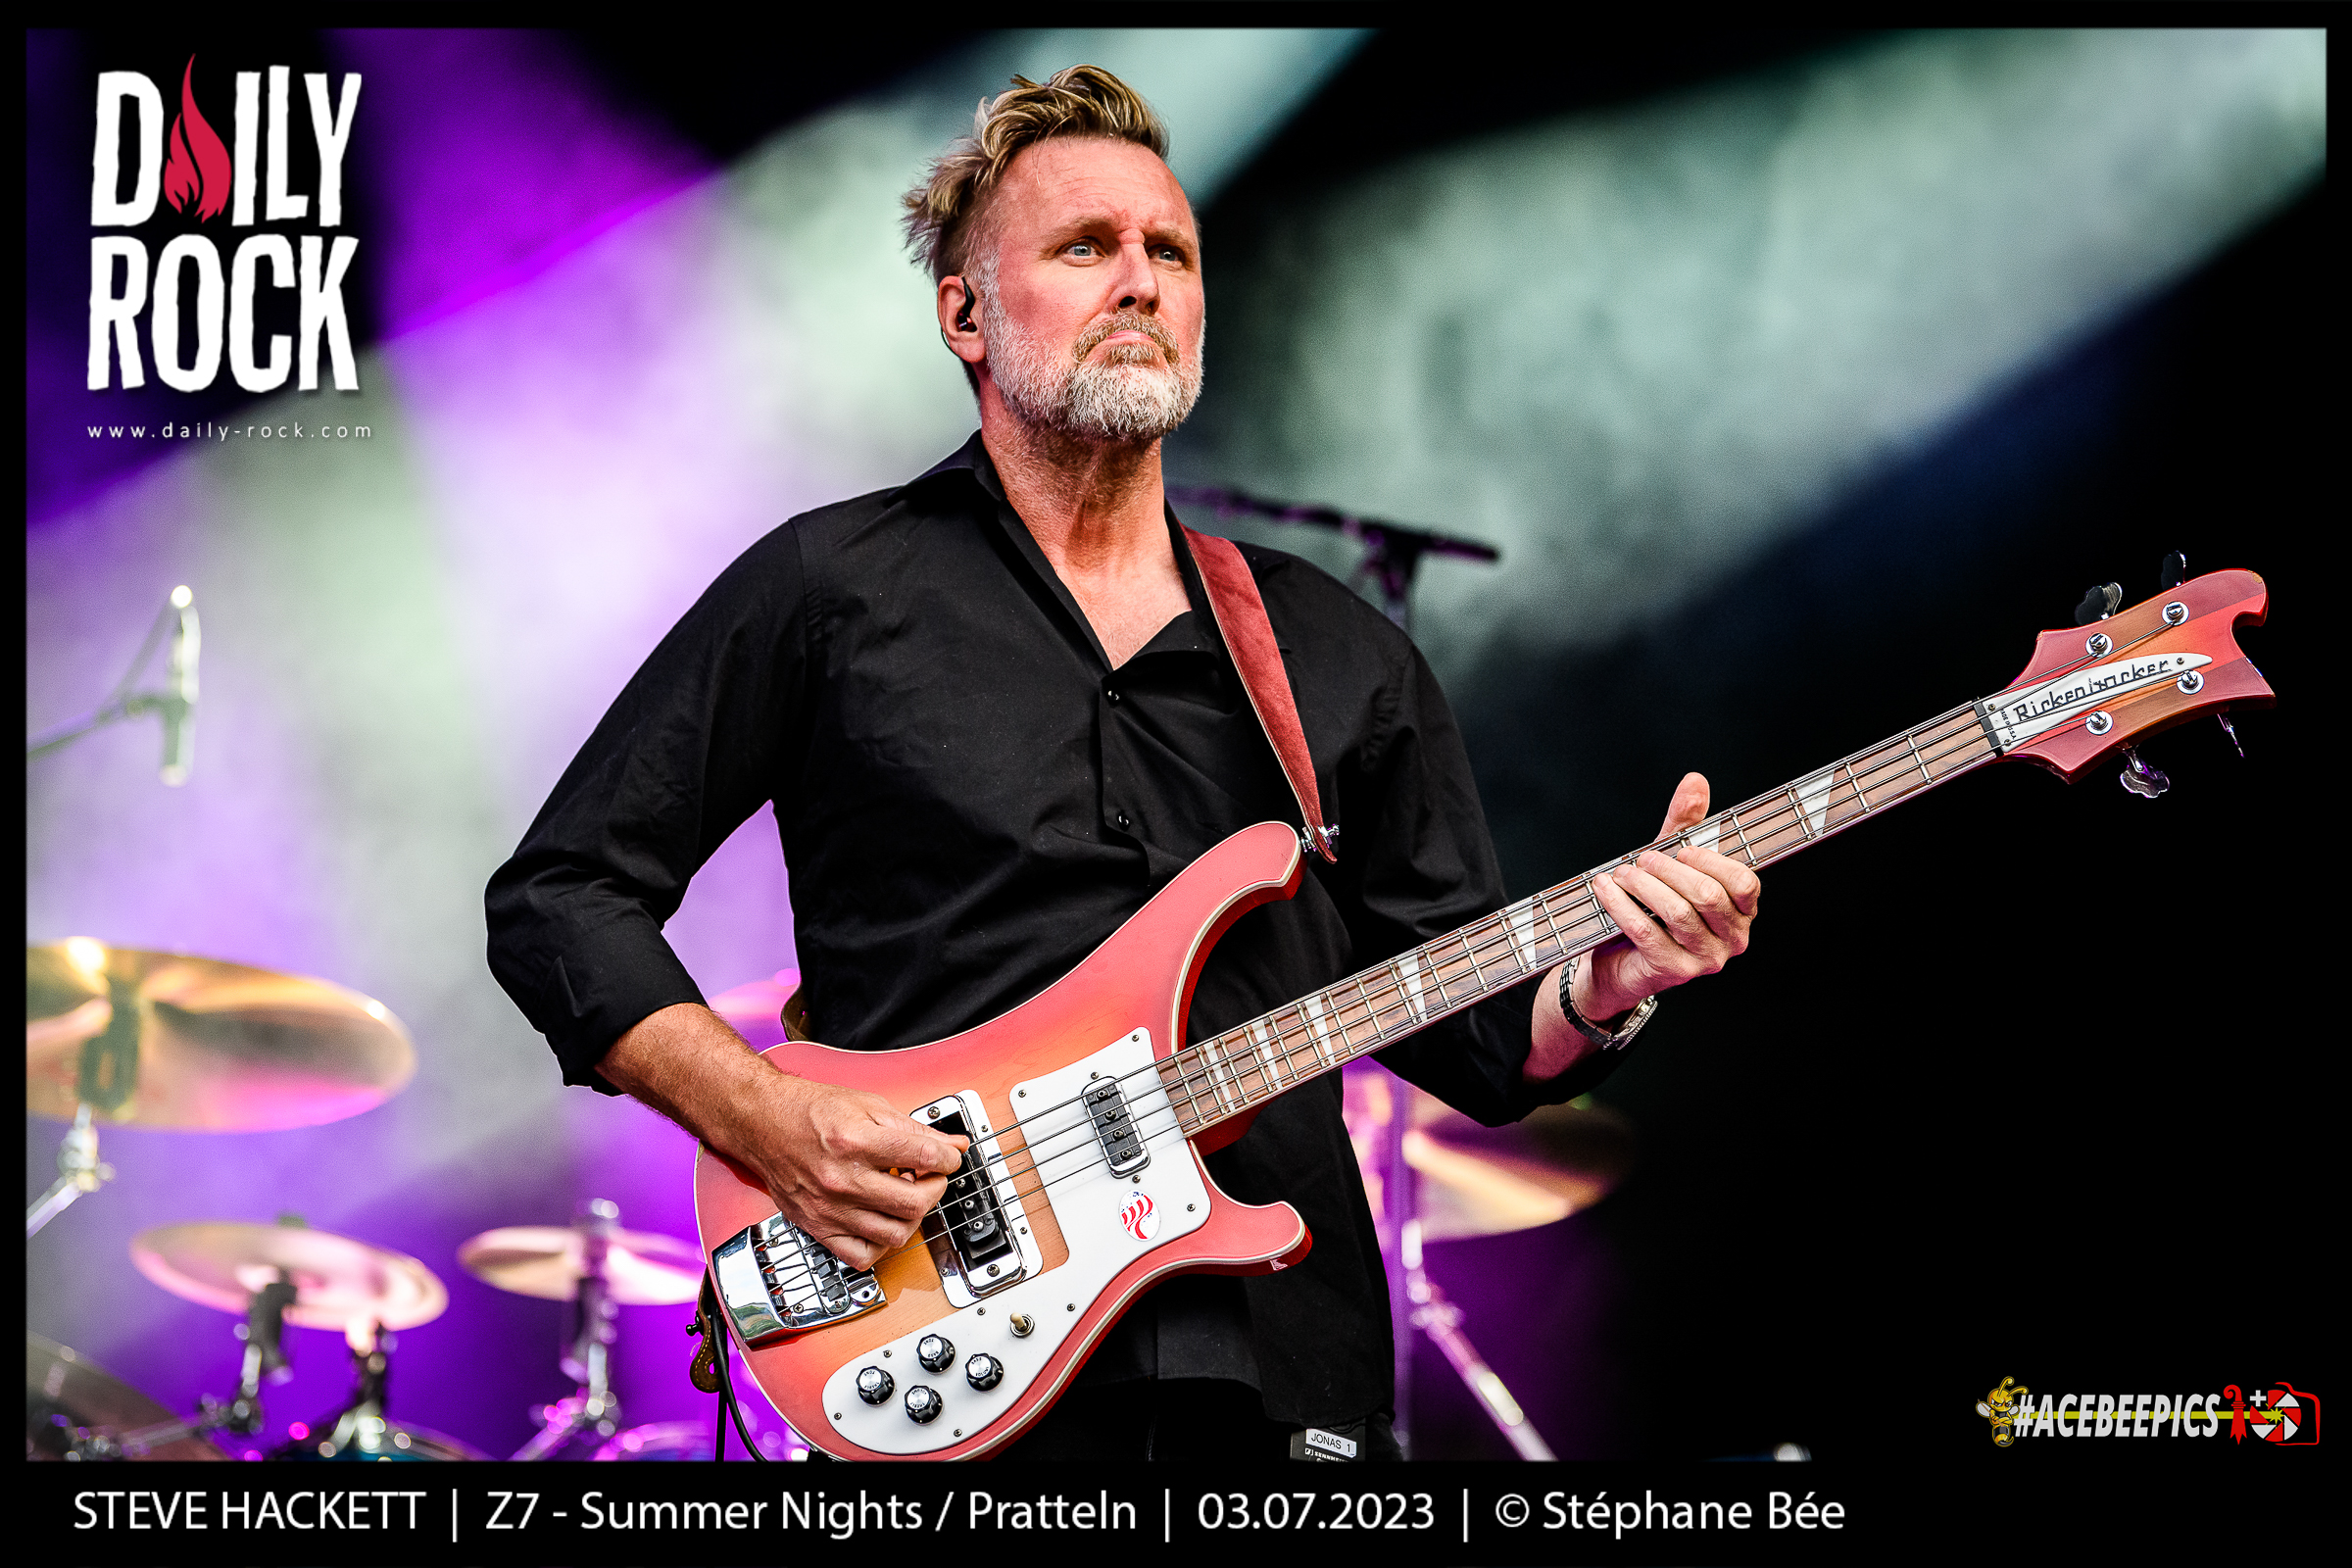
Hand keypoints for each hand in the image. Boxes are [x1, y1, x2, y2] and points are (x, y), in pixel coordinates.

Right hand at [595, 1003, 967, 1272]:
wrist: (763, 1123)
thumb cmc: (811, 1111)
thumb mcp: (869, 1105)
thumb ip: (914, 1128)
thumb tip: (952, 1144)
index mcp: (856, 1139)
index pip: (925, 1156)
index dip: (948, 1156)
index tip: (949, 1156)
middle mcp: (842, 1178)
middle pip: (915, 1201)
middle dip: (935, 1187)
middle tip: (931, 1176)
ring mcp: (830, 1207)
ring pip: (895, 1232)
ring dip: (912, 1215)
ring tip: (907, 1196)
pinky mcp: (819, 1227)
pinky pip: (862, 1256)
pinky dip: (881, 1244)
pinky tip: (882, 1221)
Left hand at [1573, 772, 1760, 1022]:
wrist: (1621, 962)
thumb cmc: (1653, 909)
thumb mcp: (1670, 864)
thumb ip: (1685, 826)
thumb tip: (1695, 782)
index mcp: (1741, 911)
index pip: (1744, 883)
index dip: (1711, 861)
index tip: (1681, 850)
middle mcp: (1732, 939)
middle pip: (1707, 895)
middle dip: (1670, 871)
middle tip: (1642, 859)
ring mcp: (1705, 959)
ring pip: (1678, 914)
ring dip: (1644, 886)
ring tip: (1622, 872)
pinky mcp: (1673, 971)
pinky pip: (1646, 932)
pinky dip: (1621, 905)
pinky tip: (1605, 888)